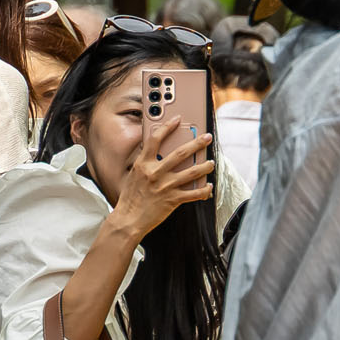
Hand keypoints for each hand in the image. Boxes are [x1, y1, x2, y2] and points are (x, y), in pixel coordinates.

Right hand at [110, 125, 213, 242]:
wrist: (128, 220)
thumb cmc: (131, 199)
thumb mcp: (134, 175)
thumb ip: (146, 164)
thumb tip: (158, 154)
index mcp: (143, 164)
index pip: (156, 139)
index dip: (168, 127)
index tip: (177, 120)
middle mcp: (155, 173)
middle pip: (181, 153)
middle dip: (197, 143)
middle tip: (207, 138)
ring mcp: (165, 186)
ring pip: (192, 172)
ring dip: (205, 166)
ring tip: (211, 163)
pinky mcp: (172, 200)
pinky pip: (194, 194)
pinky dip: (204, 190)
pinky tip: (209, 186)